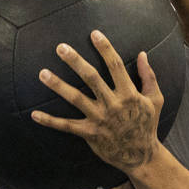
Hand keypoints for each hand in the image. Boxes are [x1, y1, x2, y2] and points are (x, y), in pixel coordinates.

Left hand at [31, 30, 163, 172]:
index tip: (94, 34)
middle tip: (61, 47)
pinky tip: (34, 114)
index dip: (105, 48)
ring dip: (58, 85)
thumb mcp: (155, 99)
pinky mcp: (90, 133)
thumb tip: (143, 54)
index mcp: (129, 94)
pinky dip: (50, 121)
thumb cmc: (147, 124)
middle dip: (75, 61)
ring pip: (76, 99)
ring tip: (43, 73)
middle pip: (91, 78)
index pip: (115, 66)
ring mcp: (100, 119)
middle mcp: (113, 104)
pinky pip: (67, 126)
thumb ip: (149, 76)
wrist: (141, 155)